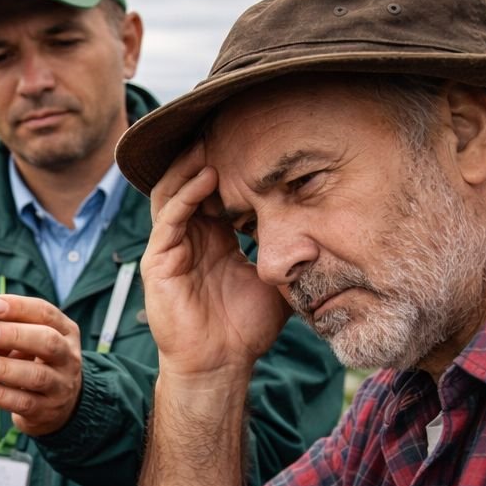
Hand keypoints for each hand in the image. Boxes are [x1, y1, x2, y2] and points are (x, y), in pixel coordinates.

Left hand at [0, 294, 82, 435]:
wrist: (57, 407)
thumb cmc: (34, 363)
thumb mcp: (29, 341)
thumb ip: (7, 328)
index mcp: (64, 331)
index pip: (46, 314)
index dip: (20, 307)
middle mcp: (68, 357)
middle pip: (48, 342)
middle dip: (14, 335)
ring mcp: (61, 386)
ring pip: (36, 376)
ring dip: (2, 368)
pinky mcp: (47, 411)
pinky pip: (23, 403)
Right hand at [144, 142, 291, 379]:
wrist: (221, 366)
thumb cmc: (245, 330)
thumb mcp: (276, 279)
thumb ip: (287, 252)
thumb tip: (327, 231)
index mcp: (212, 240)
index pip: (212, 190)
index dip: (228, 162)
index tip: (251, 133)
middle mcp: (188, 239)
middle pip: (187, 182)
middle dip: (203, 151)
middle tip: (226, 119)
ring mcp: (170, 250)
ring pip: (172, 193)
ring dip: (189, 165)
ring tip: (211, 138)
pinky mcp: (158, 263)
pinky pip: (169, 220)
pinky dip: (186, 196)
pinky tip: (207, 176)